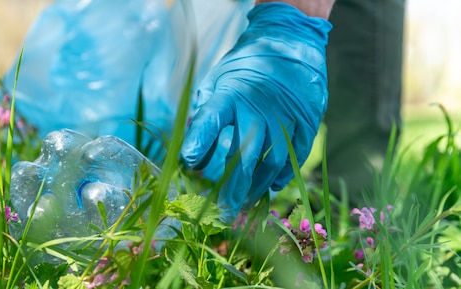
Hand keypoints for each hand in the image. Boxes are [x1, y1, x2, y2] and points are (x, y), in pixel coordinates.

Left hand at [180, 2, 332, 222]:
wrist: (291, 41)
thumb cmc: (247, 64)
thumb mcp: (217, 77)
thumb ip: (206, 110)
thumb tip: (193, 145)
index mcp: (230, 94)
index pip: (209, 125)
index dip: (197, 149)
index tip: (190, 165)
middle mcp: (257, 108)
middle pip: (241, 155)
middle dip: (229, 187)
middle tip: (221, 208)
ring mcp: (283, 117)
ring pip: (269, 163)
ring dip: (255, 188)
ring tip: (243, 204)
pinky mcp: (304, 123)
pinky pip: (292, 159)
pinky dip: (280, 177)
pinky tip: (268, 188)